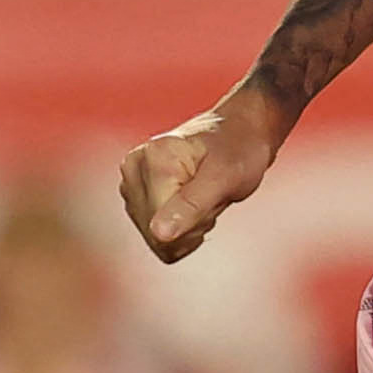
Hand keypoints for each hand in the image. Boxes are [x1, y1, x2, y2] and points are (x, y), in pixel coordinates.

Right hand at [118, 92, 281, 264]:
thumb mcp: (225, 178)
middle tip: (210, 195)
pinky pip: (157, 237)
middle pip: (156, 235)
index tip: (212, 193)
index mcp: (152, 159)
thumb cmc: (238, 149)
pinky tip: (192, 206)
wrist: (240, 133)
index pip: (161, 225)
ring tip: (203, 196)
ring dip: (188, 228)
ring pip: (156, 239)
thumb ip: (191, 206)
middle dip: (191, 226)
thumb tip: (158, 233)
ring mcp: (132, 184)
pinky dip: (181, 230)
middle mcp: (133, 170)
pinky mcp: (137, 198)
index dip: (194, 221)